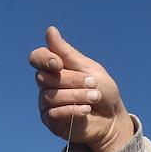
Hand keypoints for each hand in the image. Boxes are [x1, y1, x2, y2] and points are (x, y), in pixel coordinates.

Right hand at [29, 26, 134, 151]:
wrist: (113, 119)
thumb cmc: (103, 91)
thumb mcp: (89, 69)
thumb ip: (68, 53)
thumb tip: (50, 30)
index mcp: (56, 68)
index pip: (37, 58)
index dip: (44, 59)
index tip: (59, 63)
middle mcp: (47, 84)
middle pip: (46, 77)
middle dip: (73, 80)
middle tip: (94, 84)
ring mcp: (47, 103)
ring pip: (50, 96)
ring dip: (76, 96)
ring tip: (95, 97)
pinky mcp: (50, 121)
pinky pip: (53, 113)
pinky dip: (72, 110)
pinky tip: (86, 110)